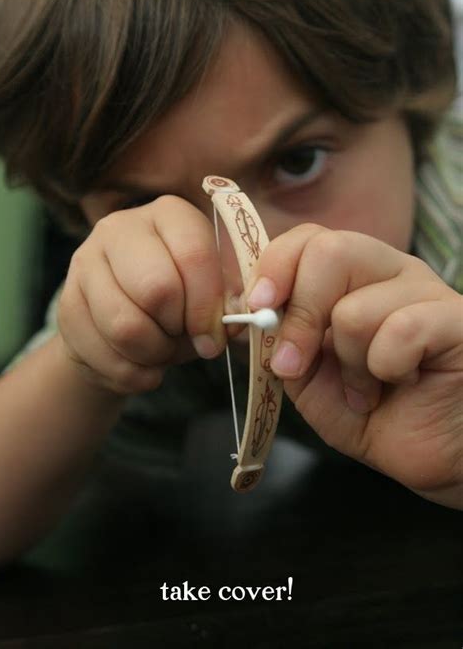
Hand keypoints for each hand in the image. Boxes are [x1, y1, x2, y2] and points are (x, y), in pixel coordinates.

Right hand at [58, 196, 225, 394]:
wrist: (128, 325)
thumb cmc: (183, 303)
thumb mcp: (215, 294)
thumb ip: (232, 301)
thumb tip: (238, 317)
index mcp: (169, 214)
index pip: (193, 254)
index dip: (207, 306)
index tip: (214, 339)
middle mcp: (120, 227)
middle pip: (156, 289)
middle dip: (178, 329)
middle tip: (185, 339)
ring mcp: (85, 262)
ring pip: (125, 326)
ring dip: (155, 354)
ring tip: (163, 351)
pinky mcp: (65, 302)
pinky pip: (103, 354)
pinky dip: (132, 373)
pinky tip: (140, 364)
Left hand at [246, 224, 462, 507]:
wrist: (434, 454)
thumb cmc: (373, 413)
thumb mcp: (308, 379)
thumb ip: (279, 341)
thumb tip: (251, 312)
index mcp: (353, 277)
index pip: (309, 238)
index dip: (274, 267)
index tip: (257, 309)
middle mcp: (390, 271)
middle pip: (329, 251)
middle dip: (300, 316)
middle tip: (294, 364)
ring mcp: (427, 291)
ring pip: (355, 308)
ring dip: (348, 366)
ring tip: (365, 389)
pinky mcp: (456, 318)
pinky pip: (400, 331)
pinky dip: (386, 370)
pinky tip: (402, 384)